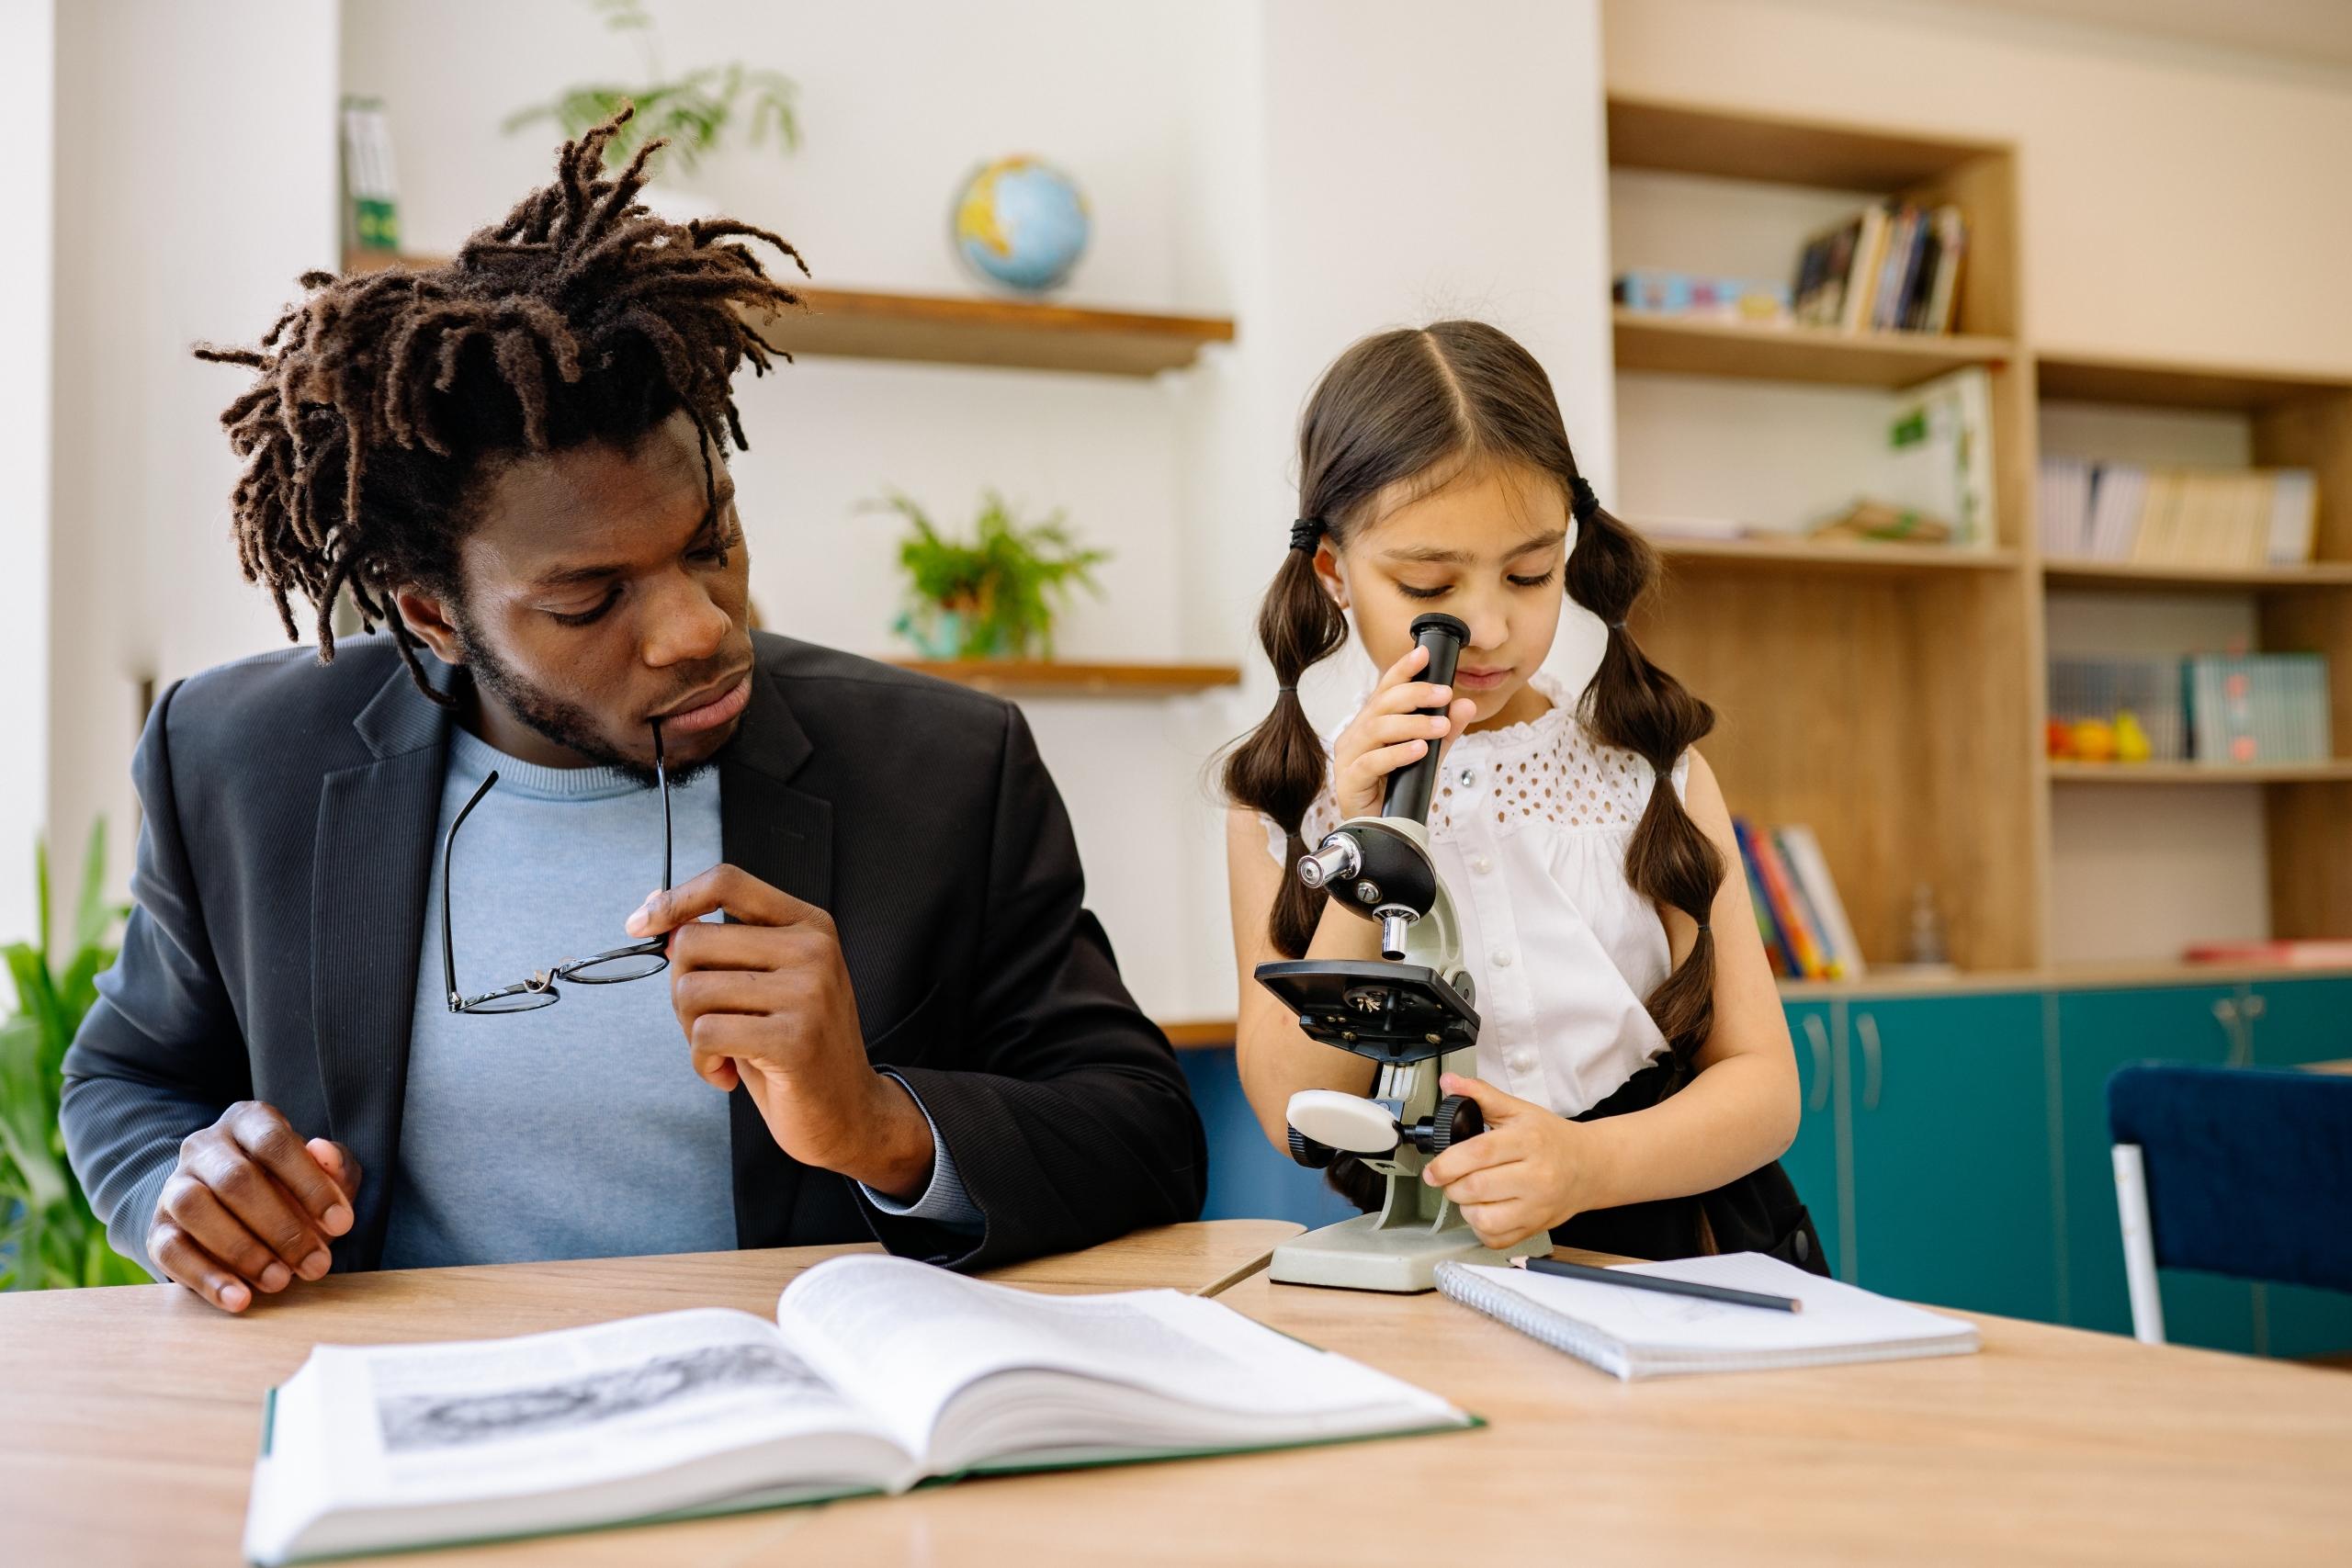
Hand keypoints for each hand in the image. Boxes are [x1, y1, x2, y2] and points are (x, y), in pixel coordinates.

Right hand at [149, 1101, 359, 1313]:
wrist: (235, 1210)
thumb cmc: (291, 1187)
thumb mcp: (324, 1174)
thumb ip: (335, 1165)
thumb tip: (323, 1151)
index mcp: (248, 1121)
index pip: (274, 1143)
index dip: (310, 1185)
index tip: (342, 1225)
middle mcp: (204, 1146)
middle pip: (236, 1180)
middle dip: (282, 1228)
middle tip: (316, 1264)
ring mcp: (174, 1185)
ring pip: (195, 1208)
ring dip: (242, 1250)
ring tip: (280, 1281)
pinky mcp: (157, 1229)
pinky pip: (171, 1251)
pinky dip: (206, 1278)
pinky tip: (239, 1299)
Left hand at [626, 865, 935, 1198]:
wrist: (848, 1113)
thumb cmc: (797, 1049)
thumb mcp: (766, 984)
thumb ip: (721, 948)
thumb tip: (654, 912)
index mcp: (808, 925)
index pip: (727, 882)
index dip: (674, 899)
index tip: (640, 924)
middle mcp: (813, 950)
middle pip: (693, 942)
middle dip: (681, 990)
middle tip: (708, 1023)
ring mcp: (808, 992)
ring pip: (692, 991)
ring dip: (691, 1032)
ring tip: (723, 1051)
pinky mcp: (794, 1038)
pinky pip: (706, 1034)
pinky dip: (702, 1062)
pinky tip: (726, 1073)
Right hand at [1331, 644, 1478, 820]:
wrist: (1386, 832)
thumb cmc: (1400, 793)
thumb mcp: (1429, 757)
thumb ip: (1445, 732)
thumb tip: (1466, 704)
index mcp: (1371, 724)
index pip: (1385, 689)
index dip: (1403, 670)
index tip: (1424, 654)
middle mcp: (1356, 735)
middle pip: (1381, 704)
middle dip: (1415, 694)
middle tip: (1444, 693)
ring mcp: (1349, 757)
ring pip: (1377, 729)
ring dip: (1412, 724)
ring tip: (1440, 727)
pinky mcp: (1349, 781)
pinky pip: (1372, 762)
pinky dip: (1398, 754)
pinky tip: (1419, 750)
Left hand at [1421, 1074, 1596, 1249]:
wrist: (1590, 1166)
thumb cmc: (1552, 1139)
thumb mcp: (1519, 1110)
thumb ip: (1482, 1095)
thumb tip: (1450, 1083)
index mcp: (1529, 1141)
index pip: (1480, 1154)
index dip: (1448, 1164)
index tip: (1433, 1170)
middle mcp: (1537, 1176)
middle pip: (1477, 1188)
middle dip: (1451, 1185)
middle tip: (1450, 1178)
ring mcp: (1538, 1206)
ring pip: (1484, 1219)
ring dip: (1465, 1208)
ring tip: (1469, 1194)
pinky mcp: (1536, 1227)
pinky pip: (1496, 1239)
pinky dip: (1481, 1229)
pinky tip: (1484, 1211)